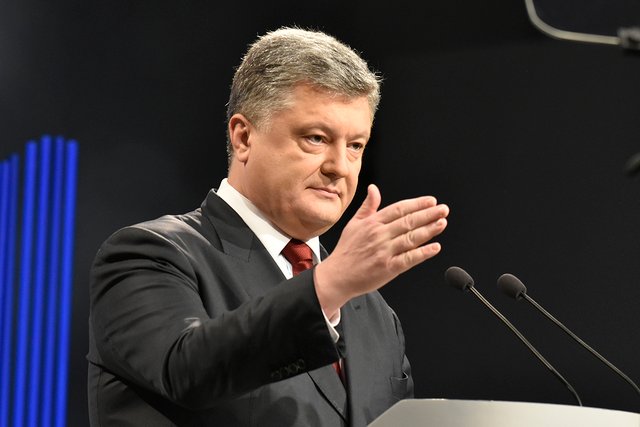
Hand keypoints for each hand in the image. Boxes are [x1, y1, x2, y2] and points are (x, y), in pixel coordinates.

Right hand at [314, 183, 448, 316]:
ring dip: (429, 230)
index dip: (417, 204)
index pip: (399, 209)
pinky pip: (409, 259)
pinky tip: (435, 247)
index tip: (431, 201)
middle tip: (443, 209)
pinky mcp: (388, 268)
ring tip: (442, 223)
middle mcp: (379, 235)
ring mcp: (384, 252)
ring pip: (411, 238)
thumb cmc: (346, 251)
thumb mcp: (354, 224)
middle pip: (408, 221)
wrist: (338, 276)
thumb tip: (374, 189)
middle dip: (428, 214)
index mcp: (372, 223)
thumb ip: (368, 206)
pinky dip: (423, 253)